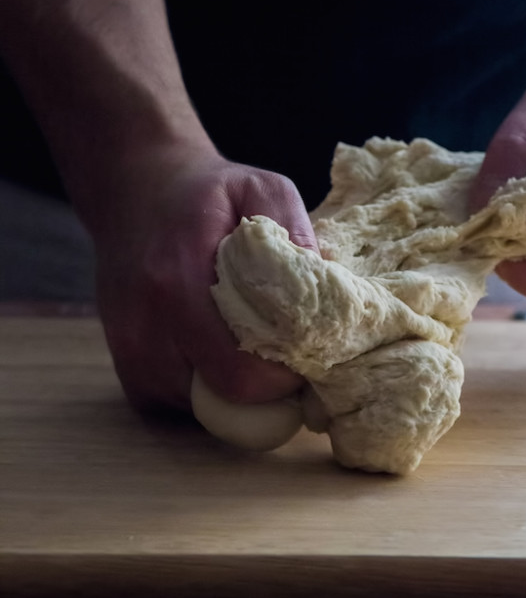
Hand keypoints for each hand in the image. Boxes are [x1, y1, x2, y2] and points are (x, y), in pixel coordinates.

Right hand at [92, 140, 317, 410]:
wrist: (135, 187)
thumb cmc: (205, 191)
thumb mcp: (260, 188)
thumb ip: (294, 231)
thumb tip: (328, 290)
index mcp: (177, 280)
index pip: (240, 374)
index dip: (284, 378)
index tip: (308, 353)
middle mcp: (144, 326)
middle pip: (219, 402)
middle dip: (264, 391)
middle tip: (288, 357)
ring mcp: (128, 352)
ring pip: (198, 410)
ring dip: (232, 392)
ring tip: (251, 346)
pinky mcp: (125, 367)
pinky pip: (175, 405)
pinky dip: (203, 389)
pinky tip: (217, 349)